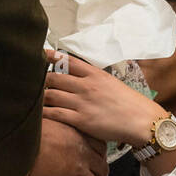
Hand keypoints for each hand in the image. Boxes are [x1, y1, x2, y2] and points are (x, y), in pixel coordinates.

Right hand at [22, 118, 107, 175]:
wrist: (14, 144)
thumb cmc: (25, 130)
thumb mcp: (48, 120)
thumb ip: (57, 128)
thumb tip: (52, 127)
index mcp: (79, 136)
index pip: (100, 148)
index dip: (100, 158)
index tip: (97, 165)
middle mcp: (82, 154)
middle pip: (102, 170)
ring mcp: (75, 172)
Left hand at [43, 51, 166, 146]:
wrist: (142, 121)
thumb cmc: (130, 104)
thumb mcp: (113, 84)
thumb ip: (95, 79)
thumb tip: (83, 78)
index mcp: (95, 75)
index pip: (69, 61)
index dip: (52, 57)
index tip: (41, 54)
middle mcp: (86, 86)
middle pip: (54, 78)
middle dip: (41, 80)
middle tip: (33, 83)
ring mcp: (82, 103)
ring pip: (51, 95)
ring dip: (39, 97)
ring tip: (33, 99)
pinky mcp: (81, 120)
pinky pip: (55, 114)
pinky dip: (43, 113)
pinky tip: (36, 115)